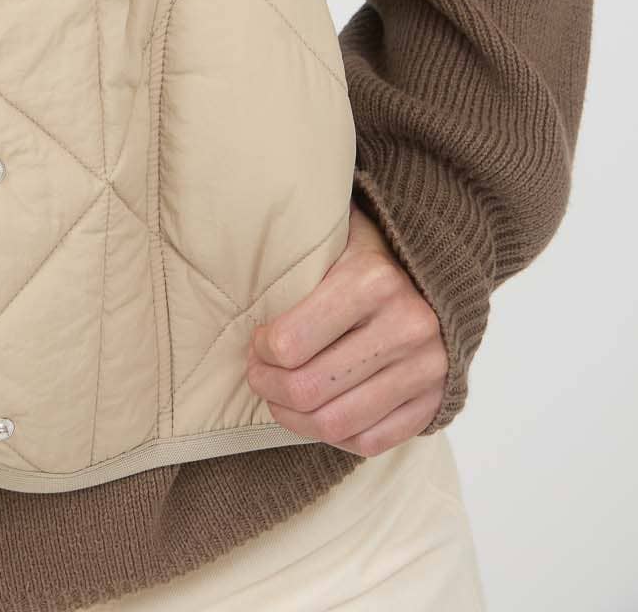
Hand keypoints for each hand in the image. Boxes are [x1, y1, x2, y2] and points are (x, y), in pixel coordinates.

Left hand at [246, 198, 448, 456]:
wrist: (444, 270)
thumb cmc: (370, 252)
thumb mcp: (335, 236)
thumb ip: (297, 257)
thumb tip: (234, 280)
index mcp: (373, 280)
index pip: (290, 343)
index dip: (260, 351)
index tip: (256, 342)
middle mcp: (406, 326)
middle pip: (308, 389)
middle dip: (268, 387)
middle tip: (257, 375)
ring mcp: (427, 369)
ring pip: (336, 424)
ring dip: (293, 419)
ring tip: (280, 400)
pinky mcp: (436, 401)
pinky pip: (371, 442)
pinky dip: (335, 437)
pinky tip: (318, 414)